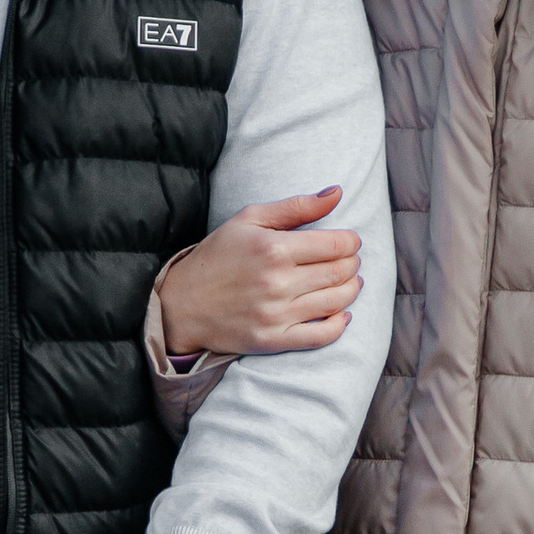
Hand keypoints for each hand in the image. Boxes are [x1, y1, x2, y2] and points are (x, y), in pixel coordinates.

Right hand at [159, 188, 362, 357]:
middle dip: (352, 264)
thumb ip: (296, 206)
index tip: (348, 242)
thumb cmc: (217, 256)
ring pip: (337, 302)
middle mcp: (277, 282)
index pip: (337, 244)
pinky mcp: (272, 340)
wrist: (181, 304)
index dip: (351, 242)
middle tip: (347, 261)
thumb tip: (337, 193)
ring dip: (350, 290)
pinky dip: (339, 325)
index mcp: (273, 248)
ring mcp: (275, 314)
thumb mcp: (250, 220)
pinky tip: (341, 314)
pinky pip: (321, 336)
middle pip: (341, 272)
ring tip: (346, 282)